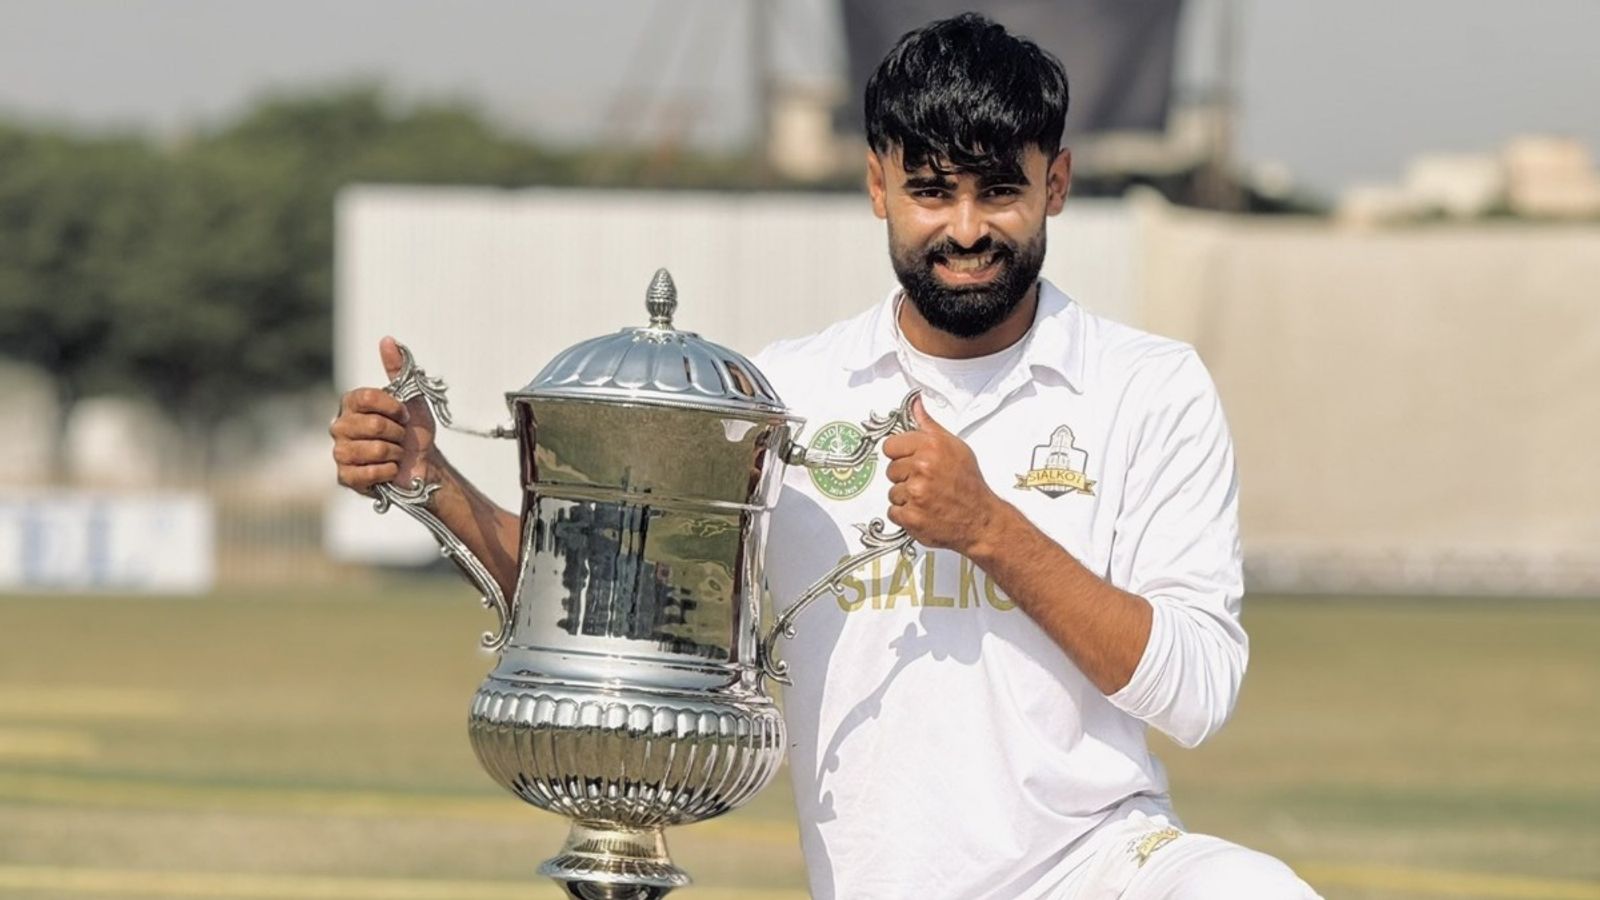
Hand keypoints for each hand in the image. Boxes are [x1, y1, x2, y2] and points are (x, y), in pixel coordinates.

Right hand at [330, 336, 438, 494]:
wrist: (423, 464)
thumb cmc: (414, 431)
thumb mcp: (411, 397)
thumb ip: (399, 368)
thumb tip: (387, 339)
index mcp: (352, 404)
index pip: (367, 397)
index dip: (392, 407)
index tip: (405, 415)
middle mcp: (340, 426)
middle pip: (373, 426)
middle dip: (397, 434)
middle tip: (401, 438)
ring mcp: (340, 452)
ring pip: (372, 450)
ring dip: (394, 453)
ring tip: (395, 454)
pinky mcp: (345, 477)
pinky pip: (368, 472)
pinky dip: (387, 471)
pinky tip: (389, 470)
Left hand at [882, 396, 1007, 554]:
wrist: (981, 519)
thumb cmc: (969, 483)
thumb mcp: (955, 447)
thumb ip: (929, 426)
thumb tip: (915, 404)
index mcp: (931, 447)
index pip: (890, 446)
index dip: (901, 455)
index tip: (912, 462)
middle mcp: (922, 468)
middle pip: (890, 470)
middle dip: (905, 477)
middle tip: (927, 483)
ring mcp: (916, 494)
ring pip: (892, 492)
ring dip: (906, 498)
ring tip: (928, 498)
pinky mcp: (911, 517)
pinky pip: (893, 512)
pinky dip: (906, 515)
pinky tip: (924, 512)